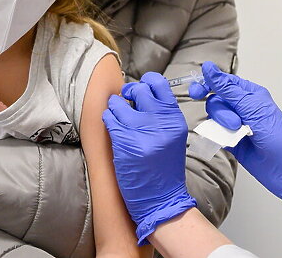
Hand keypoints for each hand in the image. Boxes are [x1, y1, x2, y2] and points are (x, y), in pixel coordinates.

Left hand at [102, 72, 196, 244]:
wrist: (162, 199)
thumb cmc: (164, 169)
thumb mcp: (172, 136)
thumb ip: (161, 115)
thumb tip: (141, 93)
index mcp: (174, 119)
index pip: (158, 83)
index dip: (146, 83)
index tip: (140, 91)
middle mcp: (159, 122)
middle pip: (138, 90)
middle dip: (128, 93)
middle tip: (126, 101)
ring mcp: (142, 131)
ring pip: (118, 103)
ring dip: (114, 107)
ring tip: (117, 116)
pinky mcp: (124, 142)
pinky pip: (109, 118)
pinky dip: (108, 119)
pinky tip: (112, 127)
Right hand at [190, 61, 281, 218]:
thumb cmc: (279, 136)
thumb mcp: (252, 107)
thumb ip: (227, 88)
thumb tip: (209, 68)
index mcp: (250, 94)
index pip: (223, 82)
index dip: (208, 84)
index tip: (197, 91)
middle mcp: (242, 108)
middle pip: (216, 101)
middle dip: (221, 111)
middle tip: (229, 120)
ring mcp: (236, 125)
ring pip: (214, 118)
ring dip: (223, 124)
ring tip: (239, 132)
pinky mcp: (231, 141)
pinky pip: (214, 134)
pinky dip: (217, 136)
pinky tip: (228, 140)